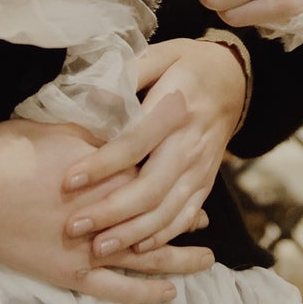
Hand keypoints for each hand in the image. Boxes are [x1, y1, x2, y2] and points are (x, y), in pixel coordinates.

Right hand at [0, 118, 213, 303]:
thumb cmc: (10, 150)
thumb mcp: (62, 129)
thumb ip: (102, 136)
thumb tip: (133, 129)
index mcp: (108, 173)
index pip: (154, 171)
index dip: (176, 167)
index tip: (194, 164)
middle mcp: (108, 213)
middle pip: (158, 216)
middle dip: (184, 215)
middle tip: (206, 214)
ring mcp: (91, 248)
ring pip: (148, 256)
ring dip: (179, 256)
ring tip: (207, 256)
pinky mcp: (71, 272)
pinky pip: (115, 288)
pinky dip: (143, 291)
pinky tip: (168, 292)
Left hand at [59, 37, 246, 255]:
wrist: (233, 79)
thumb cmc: (185, 64)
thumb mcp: (160, 55)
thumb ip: (128, 74)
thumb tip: (94, 96)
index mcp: (175, 106)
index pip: (134, 143)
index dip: (102, 165)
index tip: (68, 181)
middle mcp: (191, 142)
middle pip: (150, 186)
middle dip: (112, 211)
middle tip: (74, 225)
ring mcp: (201, 166)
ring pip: (168, 209)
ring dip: (133, 233)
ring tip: (98, 248)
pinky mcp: (206, 182)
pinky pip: (186, 215)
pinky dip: (163, 235)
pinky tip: (137, 248)